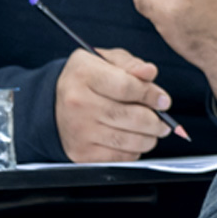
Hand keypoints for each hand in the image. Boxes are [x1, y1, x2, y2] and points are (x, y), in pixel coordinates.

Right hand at [54, 46, 172, 162]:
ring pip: (129, 140)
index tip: (163, 100)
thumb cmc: (84, 80)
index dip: (152, 95)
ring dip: (149, 138)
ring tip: (153, 131)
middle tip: (163, 121)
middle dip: (156, 121)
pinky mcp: (81, 152)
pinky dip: (134, 151)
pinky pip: (120, 157)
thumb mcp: (103, 60)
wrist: (53, 103)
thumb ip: (130, 64)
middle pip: (132, 117)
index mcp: (84, 74)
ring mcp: (79, 130)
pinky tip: (133, 140)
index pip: (128, 87)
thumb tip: (150, 72)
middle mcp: (78, 103)